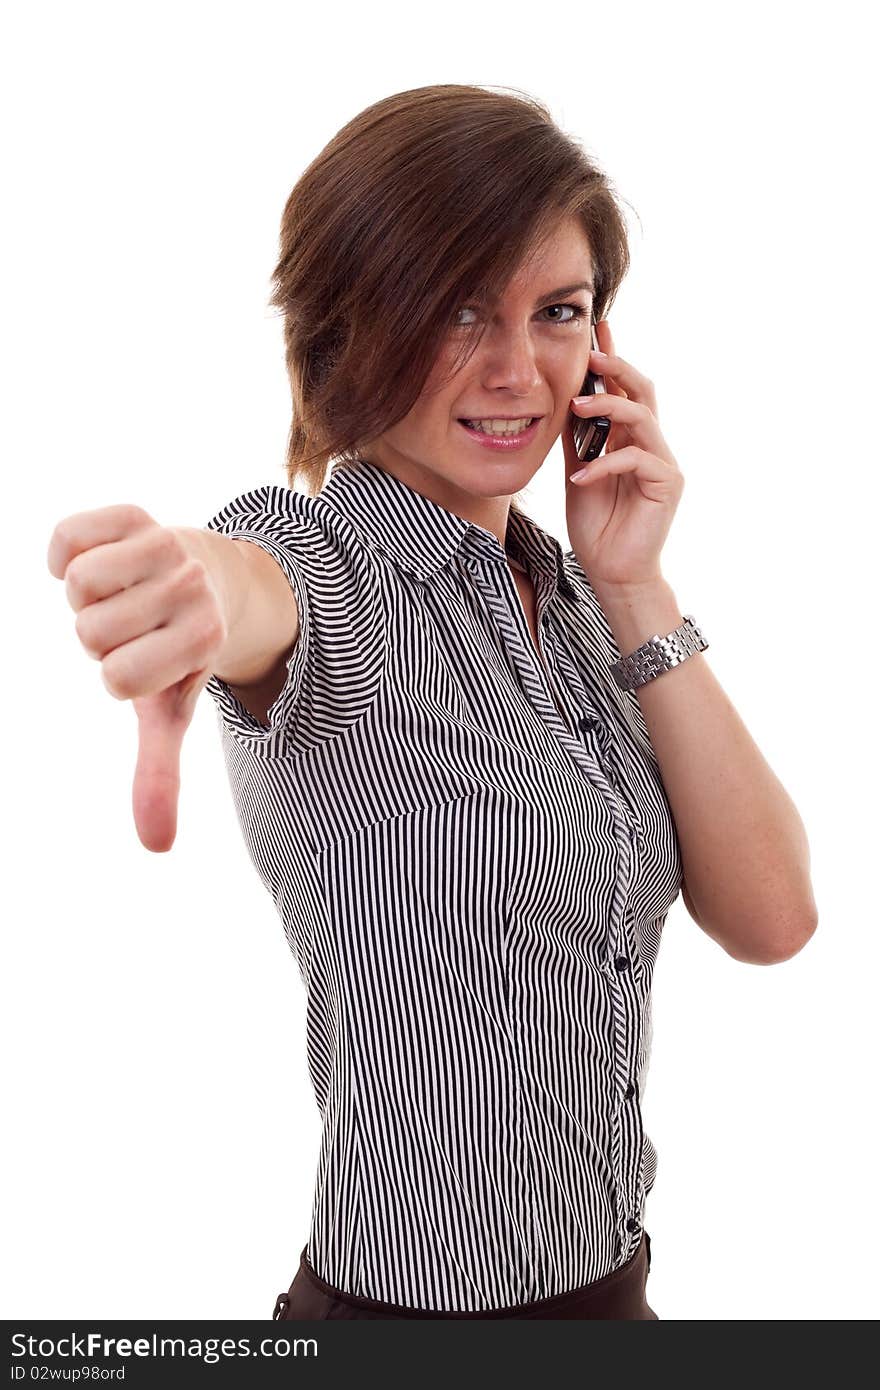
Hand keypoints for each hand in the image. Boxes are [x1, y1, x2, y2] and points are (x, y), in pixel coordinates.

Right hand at [47, 507, 227, 852]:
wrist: (209, 578)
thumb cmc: (175, 654)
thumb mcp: (169, 713)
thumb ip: (159, 773)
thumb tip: (157, 848)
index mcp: (202, 642)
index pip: (117, 679)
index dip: (117, 677)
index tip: (144, 662)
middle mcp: (192, 591)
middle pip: (91, 633)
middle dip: (99, 636)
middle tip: (132, 625)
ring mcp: (167, 547)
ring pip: (78, 586)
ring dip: (84, 598)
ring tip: (119, 596)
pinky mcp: (136, 515)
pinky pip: (69, 537)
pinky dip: (66, 552)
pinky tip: (92, 559)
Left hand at [562, 319, 684, 589]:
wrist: (613, 571)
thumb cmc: (597, 525)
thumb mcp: (578, 471)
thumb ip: (576, 439)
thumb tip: (562, 400)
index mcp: (631, 438)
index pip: (624, 389)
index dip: (612, 358)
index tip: (597, 327)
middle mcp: (652, 444)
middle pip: (643, 390)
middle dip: (617, 367)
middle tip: (591, 353)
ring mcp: (664, 463)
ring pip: (643, 417)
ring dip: (608, 407)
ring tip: (575, 406)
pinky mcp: (668, 485)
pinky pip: (637, 460)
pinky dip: (605, 464)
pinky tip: (581, 477)